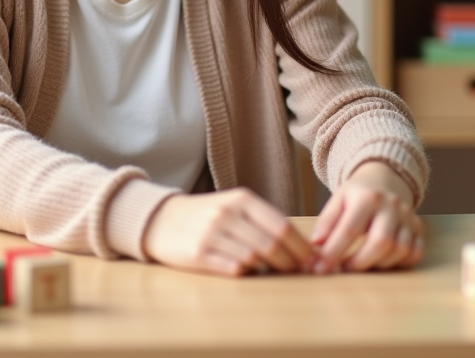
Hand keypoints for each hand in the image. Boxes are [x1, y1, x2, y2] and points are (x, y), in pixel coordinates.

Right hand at [143, 188, 314, 276]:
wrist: (161, 220)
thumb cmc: (207, 216)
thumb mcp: (234, 207)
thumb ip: (263, 222)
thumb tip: (303, 247)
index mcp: (241, 199)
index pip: (282, 226)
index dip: (301, 247)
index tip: (312, 261)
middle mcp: (227, 214)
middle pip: (271, 245)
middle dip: (290, 263)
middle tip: (298, 272)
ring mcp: (211, 234)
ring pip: (254, 259)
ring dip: (268, 270)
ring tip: (273, 272)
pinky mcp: (197, 254)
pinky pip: (232, 269)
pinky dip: (245, 274)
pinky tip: (246, 272)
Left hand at [309, 161, 423, 272]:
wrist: (386, 179)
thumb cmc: (358, 194)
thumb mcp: (338, 200)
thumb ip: (327, 221)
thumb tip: (315, 245)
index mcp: (368, 197)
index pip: (350, 229)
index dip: (334, 252)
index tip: (320, 268)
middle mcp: (392, 206)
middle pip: (381, 241)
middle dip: (361, 262)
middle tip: (344, 269)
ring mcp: (408, 217)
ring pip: (400, 249)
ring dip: (378, 264)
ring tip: (362, 264)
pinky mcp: (419, 229)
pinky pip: (415, 253)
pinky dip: (399, 262)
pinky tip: (382, 261)